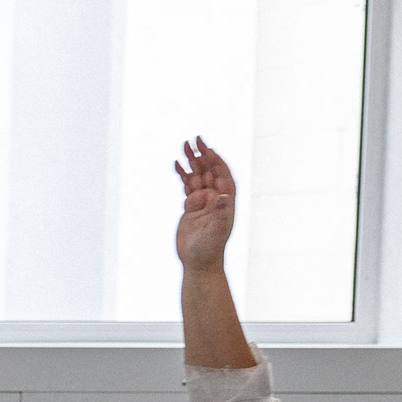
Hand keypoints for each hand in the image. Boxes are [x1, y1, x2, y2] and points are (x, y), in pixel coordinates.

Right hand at [173, 137, 236, 271]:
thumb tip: (222, 196)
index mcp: (224, 201)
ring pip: (198, 176)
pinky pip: (188, 185)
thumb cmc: (209, 250)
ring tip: (184, 145)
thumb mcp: (216, 231)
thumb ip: (219, 213)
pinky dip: (183, 174)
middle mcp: (215, 198)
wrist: (199, 262)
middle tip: (195, 139)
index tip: (207, 149)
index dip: (216, 161)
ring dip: (192, 161)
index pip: (222, 175)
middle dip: (203, 155)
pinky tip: (177, 164)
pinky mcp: (192, 207)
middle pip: (210, 171)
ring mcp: (203, 201)